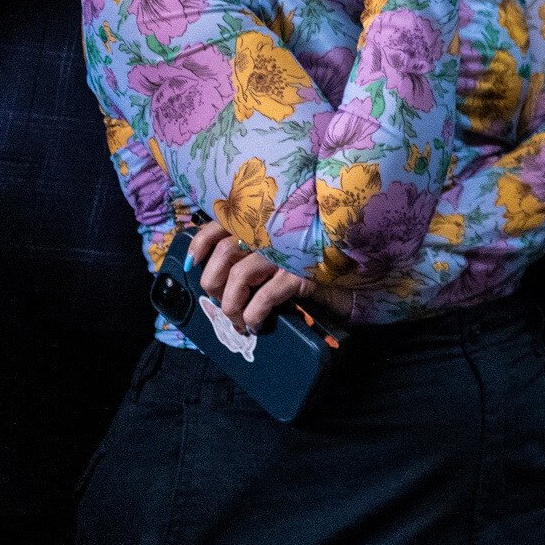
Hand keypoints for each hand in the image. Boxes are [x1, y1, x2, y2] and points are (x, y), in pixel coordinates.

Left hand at [187, 219, 344, 332]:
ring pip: (239, 276)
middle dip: (214, 283)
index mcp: (265, 220)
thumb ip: (248, 251)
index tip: (193, 265)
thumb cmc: (307, 268)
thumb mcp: (274, 255)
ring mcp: (288, 250)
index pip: (222, 221)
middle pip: (225, 251)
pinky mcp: (301, 273)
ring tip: (239, 321)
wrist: (351, 283)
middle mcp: (274, 230)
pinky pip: (264, 296)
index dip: (201, 242)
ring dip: (231, 306)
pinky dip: (253, 314)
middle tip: (221, 301)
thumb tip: (207, 271)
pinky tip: (256, 324)